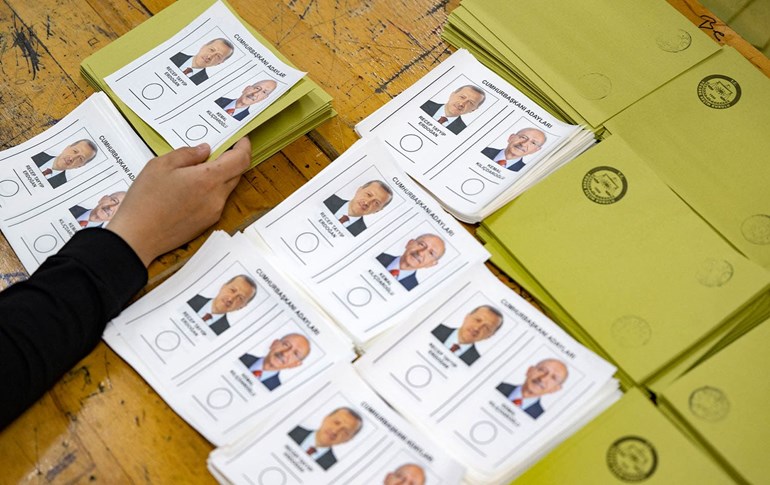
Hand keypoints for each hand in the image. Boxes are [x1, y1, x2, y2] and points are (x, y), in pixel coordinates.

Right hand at [106, 138, 250, 265]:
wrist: (138, 237)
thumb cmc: (146, 200)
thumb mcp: (161, 165)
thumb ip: (187, 154)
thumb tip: (205, 150)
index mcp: (208, 179)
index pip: (241, 160)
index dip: (244, 147)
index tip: (241, 139)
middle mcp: (217, 197)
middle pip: (236, 174)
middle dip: (231, 160)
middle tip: (216, 150)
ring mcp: (214, 212)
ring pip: (226, 188)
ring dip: (219, 176)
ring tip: (197, 170)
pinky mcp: (207, 223)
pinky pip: (216, 201)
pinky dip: (211, 191)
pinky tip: (191, 189)